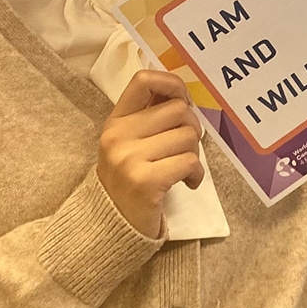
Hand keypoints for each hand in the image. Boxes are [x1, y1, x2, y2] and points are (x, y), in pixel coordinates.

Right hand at [97, 70, 204, 237]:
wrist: (110, 227)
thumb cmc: (129, 181)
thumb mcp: (130, 143)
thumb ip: (150, 118)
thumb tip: (183, 94)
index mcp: (116, 120)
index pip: (144, 80)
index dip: (172, 83)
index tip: (183, 102)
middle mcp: (118, 135)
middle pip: (179, 109)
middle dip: (192, 128)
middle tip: (185, 148)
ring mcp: (129, 158)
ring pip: (188, 136)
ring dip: (194, 154)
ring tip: (183, 169)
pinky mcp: (145, 181)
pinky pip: (189, 161)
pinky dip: (196, 173)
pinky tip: (187, 183)